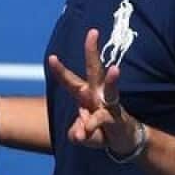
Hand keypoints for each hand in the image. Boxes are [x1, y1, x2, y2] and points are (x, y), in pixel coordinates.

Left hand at [47, 29, 139, 154]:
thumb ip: (77, 133)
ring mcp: (110, 104)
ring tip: (116, 69)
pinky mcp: (118, 116)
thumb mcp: (81, 135)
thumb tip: (81, 134)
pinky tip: (86, 134)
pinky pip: (104, 119)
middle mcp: (97, 94)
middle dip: (92, 51)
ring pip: (112, 88)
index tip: (52, 57)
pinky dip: (92, 127)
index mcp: (84, 95)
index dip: (60, 70)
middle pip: (94, 69)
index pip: (69, 80)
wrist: (122, 142)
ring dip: (113, 79)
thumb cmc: (99, 131)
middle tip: (92, 32)